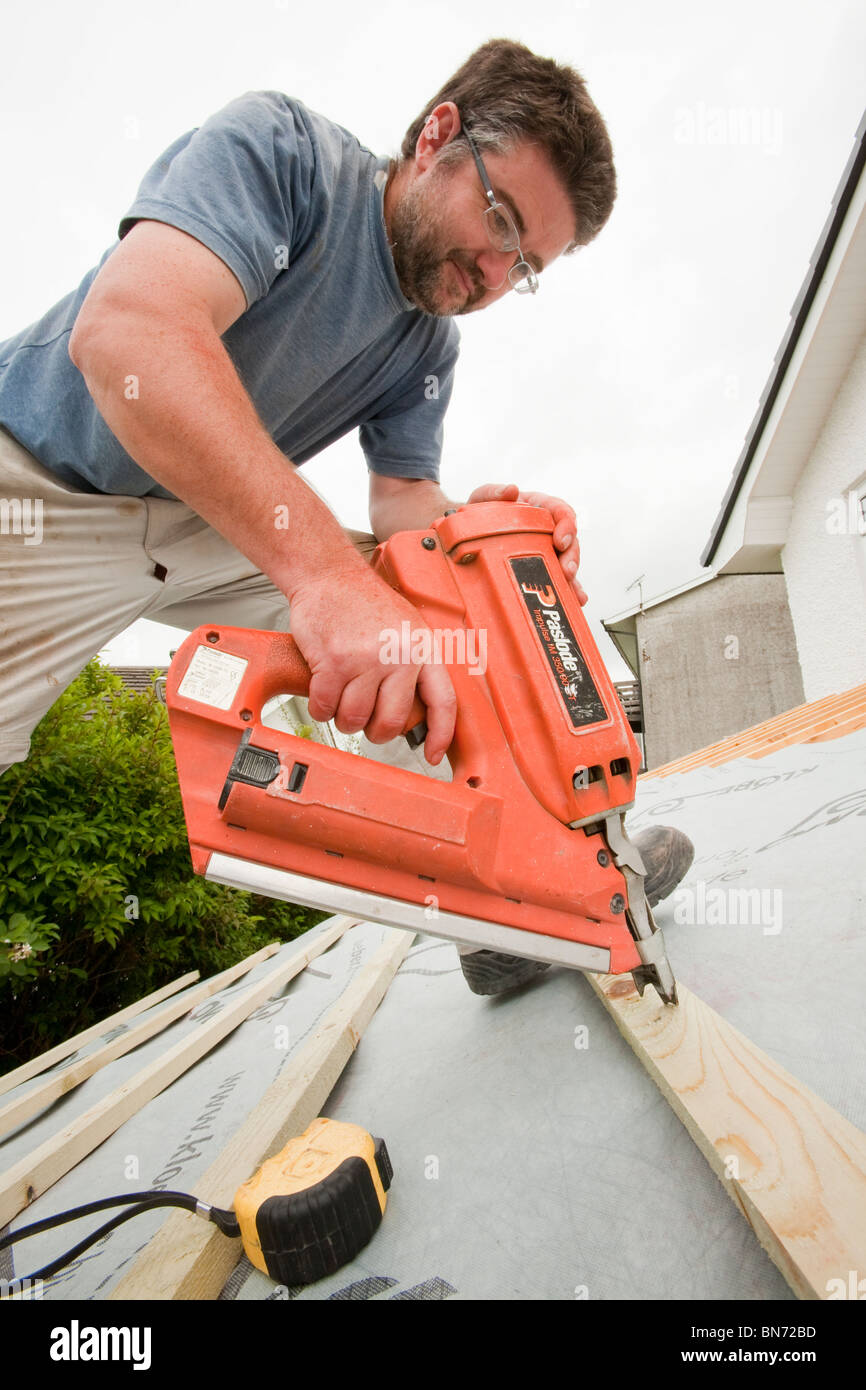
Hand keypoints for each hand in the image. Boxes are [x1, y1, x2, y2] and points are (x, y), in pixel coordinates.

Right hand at [288, 561, 456, 765]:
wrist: (329, 575)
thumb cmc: (364, 602)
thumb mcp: (407, 628)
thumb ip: (416, 665)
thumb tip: (419, 712)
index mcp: (422, 649)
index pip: (443, 701)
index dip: (441, 734)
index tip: (433, 755)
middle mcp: (399, 656)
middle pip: (391, 722)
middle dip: (375, 730)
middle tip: (367, 720)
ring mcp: (365, 660)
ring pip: (355, 718)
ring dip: (344, 718)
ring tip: (341, 697)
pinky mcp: (333, 662)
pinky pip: (325, 707)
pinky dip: (320, 707)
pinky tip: (322, 691)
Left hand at [463, 483, 587, 605]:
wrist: (467, 534)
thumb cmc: (481, 512)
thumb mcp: (483, 498)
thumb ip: (494, 491)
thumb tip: (512, 490)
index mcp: (539, 508)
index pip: (561, 512)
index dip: (567, 524)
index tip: (560, 540)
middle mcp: (547, 529)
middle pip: (570, 541)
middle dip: (572, 557)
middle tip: (567, 571)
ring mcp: (546, 550)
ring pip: (567, 562)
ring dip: (573, 578)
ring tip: (574, 593)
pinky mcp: (542, 568)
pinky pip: (558, 579)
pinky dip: (569, 590)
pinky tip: (576, 601)